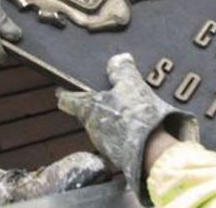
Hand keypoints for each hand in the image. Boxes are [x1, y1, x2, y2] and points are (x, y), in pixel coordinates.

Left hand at [56, 53, 197, 203]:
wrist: (153, 150)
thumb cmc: (137, 116)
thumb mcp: (131, 84)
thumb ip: (122, 70)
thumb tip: (119, 58)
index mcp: (88, 108)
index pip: (67, 100)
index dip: (65, 92)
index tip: (63, 89)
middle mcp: (91, 128)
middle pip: (87, 113)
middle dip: (96, 104)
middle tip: (110, 94)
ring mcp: (103, 144)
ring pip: (102, 127)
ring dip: (111, 119)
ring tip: (130, 110)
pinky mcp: (117, 156)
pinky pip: (116, 139)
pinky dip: (123, 132)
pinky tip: (138, 127)